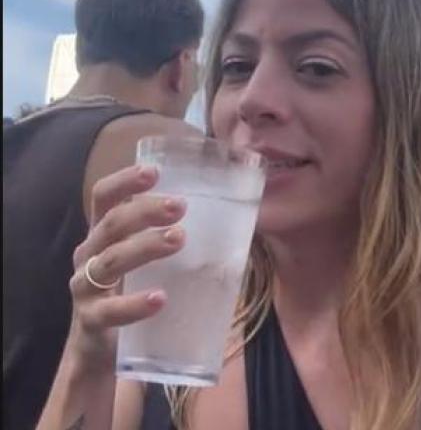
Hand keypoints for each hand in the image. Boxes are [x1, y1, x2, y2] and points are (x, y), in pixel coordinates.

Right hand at [66, 165, 185, 369]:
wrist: (100, 352)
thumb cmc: (130, 293)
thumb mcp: (144, 262)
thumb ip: (169, 239)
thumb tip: (231, 221)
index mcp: (102, 235)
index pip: (104, 197)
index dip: (125, 181)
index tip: (154, 172)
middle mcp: (88, 255)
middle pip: (112, 224)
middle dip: (145, 211)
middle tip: (180, 206)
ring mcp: (85, 288)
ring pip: (109, 261)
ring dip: (145, 247)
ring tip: (178, 239)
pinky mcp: (90, 321)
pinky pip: (110, 311)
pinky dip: (135, 304)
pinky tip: (160, 298)